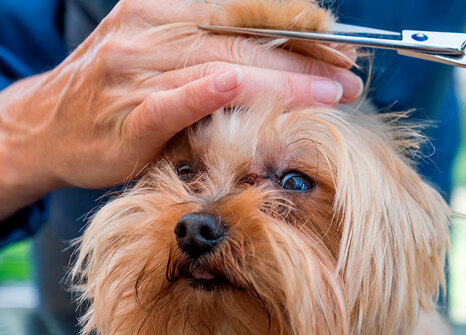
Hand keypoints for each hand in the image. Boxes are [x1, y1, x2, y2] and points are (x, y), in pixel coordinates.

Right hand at [0, 0, 362, 219]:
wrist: (49, 126)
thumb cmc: (119, 90)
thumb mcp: (163, 52)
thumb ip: (217, 47)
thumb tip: (286, 57)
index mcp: (165, 7)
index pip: (246, 9)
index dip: (298, 25)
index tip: (341, 44)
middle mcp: (152, 29)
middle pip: (243, 37)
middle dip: (305, 58)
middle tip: (350, 76)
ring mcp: (137, 70)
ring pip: (222, 66)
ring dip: (281, 81)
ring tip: (329, 95)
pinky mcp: (129, 114)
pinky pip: (174, 100)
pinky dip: (206, 92)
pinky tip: (238, 86)